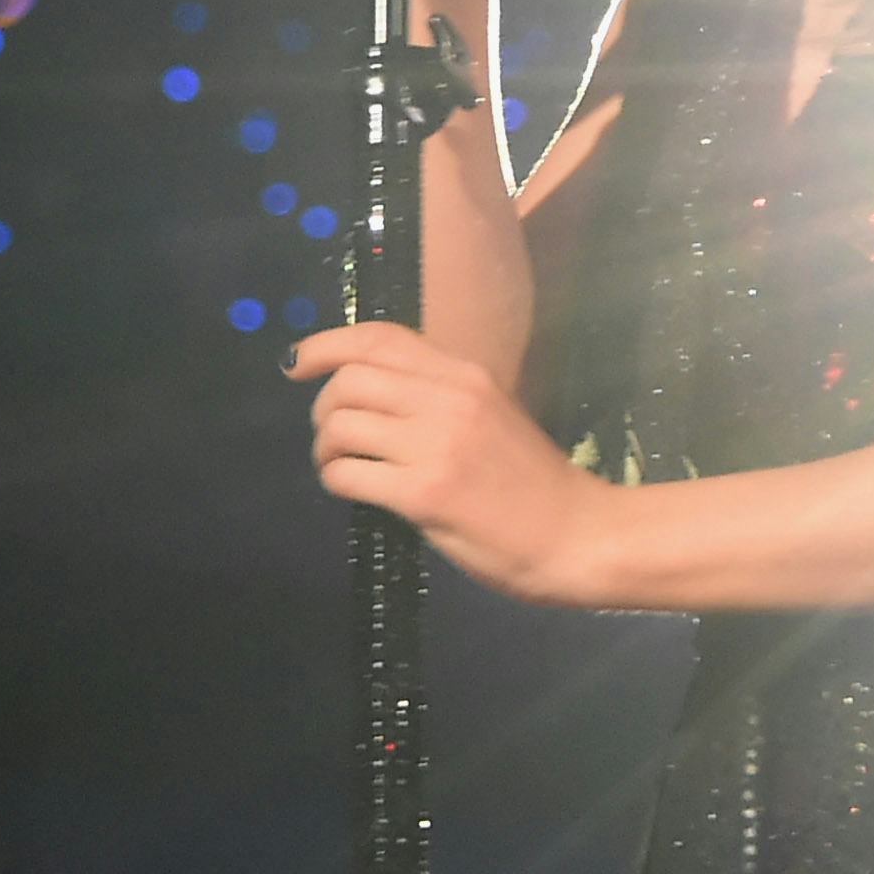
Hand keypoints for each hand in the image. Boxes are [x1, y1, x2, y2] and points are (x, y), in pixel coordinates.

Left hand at [290, 321, 620, 607]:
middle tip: (331, 436)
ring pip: (341, 424)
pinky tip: (351, 491)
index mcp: (464, 374)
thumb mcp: (490, 416)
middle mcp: (449, 398)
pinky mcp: (425, 494)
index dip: (326, 344)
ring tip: (339, 466)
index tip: (297, 363)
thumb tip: (369, 396)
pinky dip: (336, 480)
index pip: (379, 338)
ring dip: (325, 448)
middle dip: (323, 408)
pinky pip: (348, 474)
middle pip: (349, 379)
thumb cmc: (532, 483)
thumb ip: (437, 397)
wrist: (577, 535)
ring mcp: (436, 446)